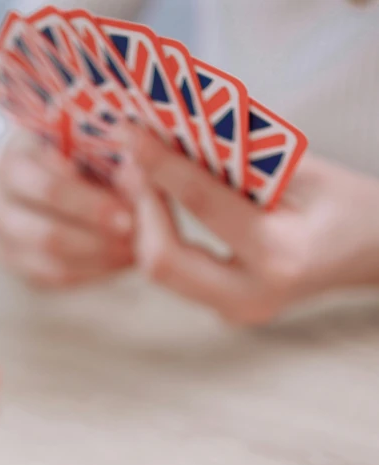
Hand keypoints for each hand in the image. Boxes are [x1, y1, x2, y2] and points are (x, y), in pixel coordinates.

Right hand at [0, 129, 133, 287]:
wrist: (37, 168)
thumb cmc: (67, 148)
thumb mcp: (79, 140)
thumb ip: (103, 158)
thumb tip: (140, 178)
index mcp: (8, 164)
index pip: (49, 190)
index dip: (92, 206)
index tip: (129, 214)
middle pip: (48, 236)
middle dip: (98, 241)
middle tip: (135, 241)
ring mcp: (0, 242)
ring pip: (53, 265)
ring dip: (100, 261)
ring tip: (134, 252)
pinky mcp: (17, 266)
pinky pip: (57, 279)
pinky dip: (93, 273)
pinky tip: (119, 262)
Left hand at [120, 127, 378, 323]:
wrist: (369, 254)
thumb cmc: (344, 206)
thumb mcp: (303, 171)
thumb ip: (241, 157)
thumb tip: (174, 129)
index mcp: (280, 257)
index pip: (204, 207)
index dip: (162, 165)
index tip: (133, 134)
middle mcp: (252, 296)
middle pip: (163, 262)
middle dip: (142, 207)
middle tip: (134, 163)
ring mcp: (236, 311)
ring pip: (161, 272)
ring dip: (144, 223)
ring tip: (142, 178)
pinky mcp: (225, 309)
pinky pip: (176, 274)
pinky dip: (160, 237)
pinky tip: (158, 205)